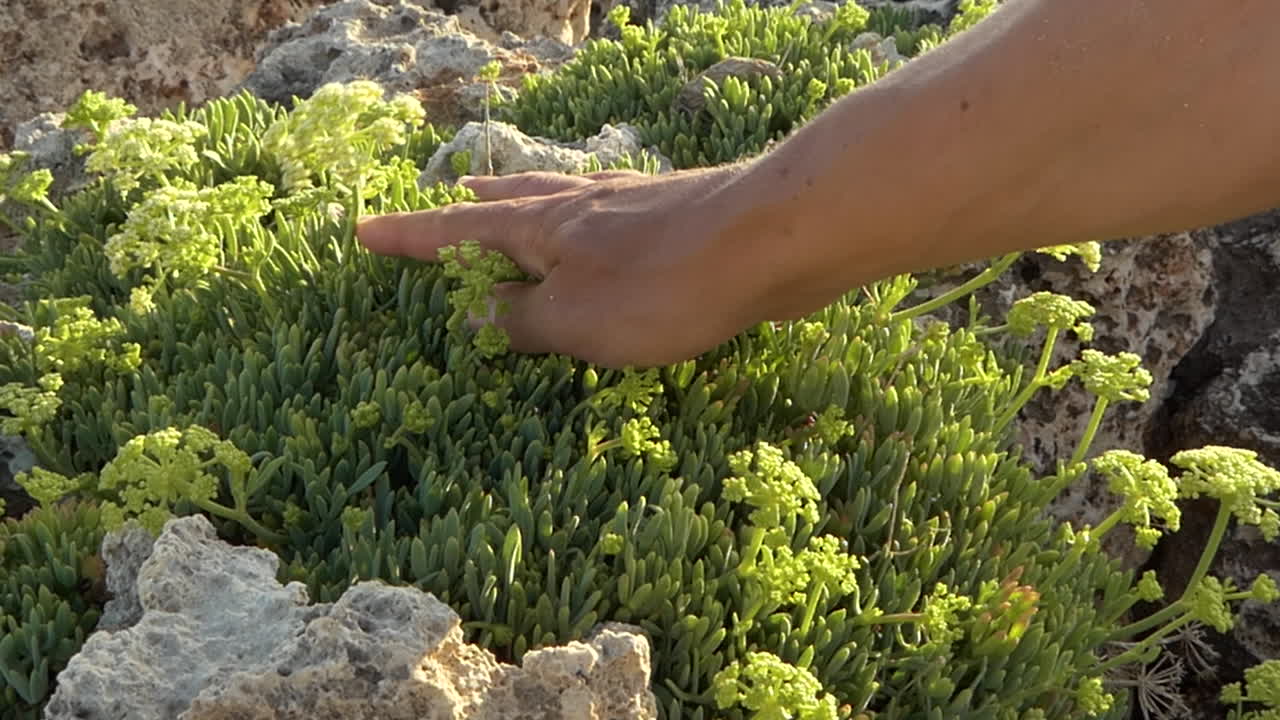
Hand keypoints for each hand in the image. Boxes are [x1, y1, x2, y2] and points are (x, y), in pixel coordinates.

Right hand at [356, 165, 773, 368]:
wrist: (771, 238)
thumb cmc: (663, 285)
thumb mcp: (575, 320)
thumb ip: (520, 320)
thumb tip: (472, 317)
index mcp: (542, 229)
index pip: (456, 234)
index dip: (410, 238)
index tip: (364, 232)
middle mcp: (579, 204)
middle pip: (508, 202)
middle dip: (468, 209)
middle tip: (441, 201)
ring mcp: (628, 204)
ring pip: (558, 201)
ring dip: (522, 205)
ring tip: (502, 201)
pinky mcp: (673, 216)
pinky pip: (605, 216)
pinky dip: (582, 219)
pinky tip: (601, 224)